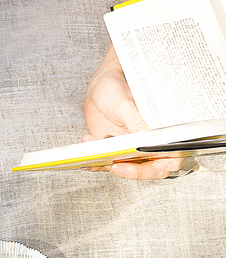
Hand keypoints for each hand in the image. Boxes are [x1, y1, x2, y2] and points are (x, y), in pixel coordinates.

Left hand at [83, 47, 182, 178]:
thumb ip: (135, 122)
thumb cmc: (116, 89)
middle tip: (116, 166)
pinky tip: (85, 153)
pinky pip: (105, 163)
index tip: (157, 164)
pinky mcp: (111, 149)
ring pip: (126, 167)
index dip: (169, 163)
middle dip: (133, 171)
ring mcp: (128, 147)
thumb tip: (146, 140)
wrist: (98, 86)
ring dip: (108, 165)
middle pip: (148, 167)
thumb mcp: (125, 104)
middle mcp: (146, 142)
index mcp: (158, 131)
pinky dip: (95, 162)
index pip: (171, 154)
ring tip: (93, 148)